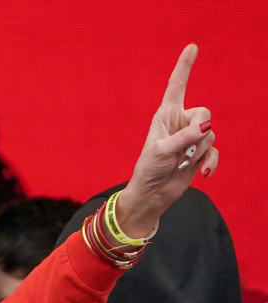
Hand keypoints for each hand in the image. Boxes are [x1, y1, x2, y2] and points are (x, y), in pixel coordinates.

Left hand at [119, 44, 217, 236]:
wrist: (151, 194)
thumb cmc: (148, 170)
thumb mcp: (161, 151)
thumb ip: (184, 138)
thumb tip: (206, 128)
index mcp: (166, 115)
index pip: (177, 85)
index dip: (185, 66)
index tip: (192, 46)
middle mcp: (181, 123)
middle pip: (205, 113)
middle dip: (198, 132)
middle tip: (182, 152)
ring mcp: (192, 138)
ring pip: (210, 133)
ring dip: (198, 152)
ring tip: (181, 164)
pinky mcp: (200, 154)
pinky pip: (214, 152)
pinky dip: (210, 162)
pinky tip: (204, 173)